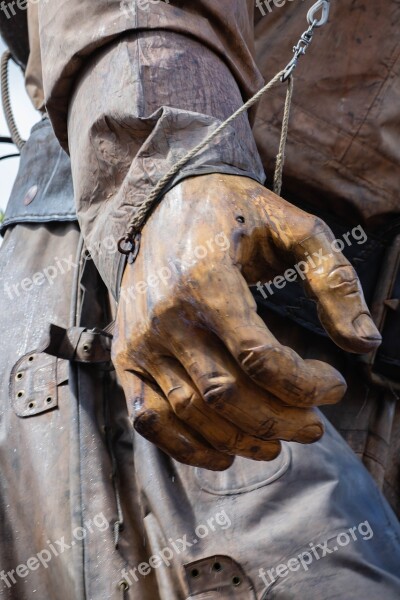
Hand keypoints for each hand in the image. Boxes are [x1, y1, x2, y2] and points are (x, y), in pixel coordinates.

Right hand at [113, 174, 380, 469]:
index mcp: (207, 280)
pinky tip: (221, 454)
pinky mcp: (125, 354)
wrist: (163, 203)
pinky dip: (184, 446)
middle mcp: (166, 316)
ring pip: (192, 412)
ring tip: (276, 443)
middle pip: (227, 394)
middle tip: (314, 427)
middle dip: (280, 421)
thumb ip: (334, 279)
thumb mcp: (294, 227)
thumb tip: (366, 342)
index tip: (335, 385)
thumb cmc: (234, 213)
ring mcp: (140, 340)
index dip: (305, 384)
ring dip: (240, 440)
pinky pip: (148, 416)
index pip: (260, 357)